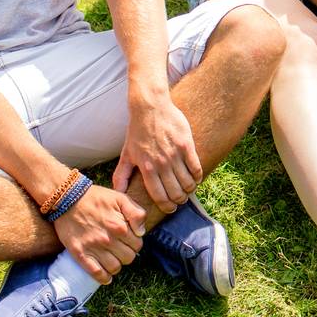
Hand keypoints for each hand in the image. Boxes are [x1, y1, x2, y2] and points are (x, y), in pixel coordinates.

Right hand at [52, 184, 146, 284]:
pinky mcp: (80, 254)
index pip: (138, 245)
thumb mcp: (120, 198)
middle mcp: (108, 239)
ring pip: (115, 268)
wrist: (67, 198)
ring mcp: (93, 248)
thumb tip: (142, 232)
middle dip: (127, 254)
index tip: (129, 240)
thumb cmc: (96, 198)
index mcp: (120, 226)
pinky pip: (96, 273)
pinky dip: (104, 278)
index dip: (135, 243)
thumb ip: (136, 213)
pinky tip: (106, 276)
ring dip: (116, 265)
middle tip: (121, 249)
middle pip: (128, 258)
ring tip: (113, 259)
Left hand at [114, 95, 201, 213]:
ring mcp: (175, 154)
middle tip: (180, 199)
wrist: (150, 108)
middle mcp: (162, 164)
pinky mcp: (186, 145)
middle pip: (176, 192)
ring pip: (188, 182)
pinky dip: (198, 176)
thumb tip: (118, 193)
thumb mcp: (126, 154)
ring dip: (189, 189)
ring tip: (188, 188)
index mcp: (147, 168)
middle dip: (179, 200)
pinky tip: (195, 177)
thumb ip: (121, 175)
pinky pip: (196, 167)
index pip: (160, 196)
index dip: (167, 206)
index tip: (170, 208)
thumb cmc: (137, 131)